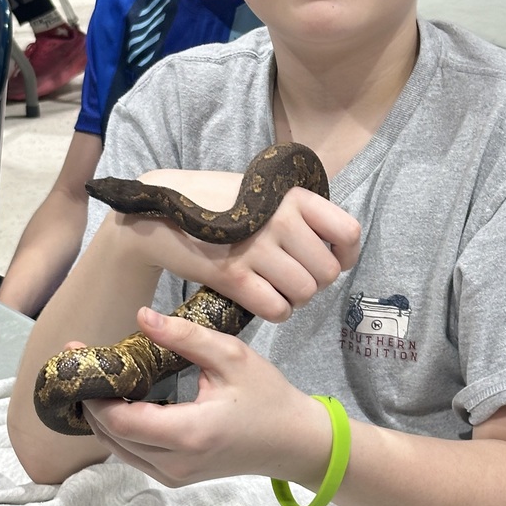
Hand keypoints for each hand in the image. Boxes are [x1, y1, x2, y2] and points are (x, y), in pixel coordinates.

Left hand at [83, 307, 333, 487]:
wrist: (292, 441)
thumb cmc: (266, 395)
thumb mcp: (232, 356)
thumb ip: (185, 337)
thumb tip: (141, 317)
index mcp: (189, 433)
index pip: (121, 421)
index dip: (95, 392)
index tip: (81, 358)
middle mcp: (175, 463)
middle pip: (111, 436)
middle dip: (90, 399)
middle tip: (81, 362)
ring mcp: (173, 476)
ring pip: (117, 448)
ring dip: (101, 414)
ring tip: (95, 377)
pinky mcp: (174, 477)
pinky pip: (132, 454)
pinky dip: (118, 428)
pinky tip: (119, 398)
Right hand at [121, 168, 360, 322]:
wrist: (158, 214)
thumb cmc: (217, 205)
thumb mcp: (263, 194)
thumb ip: (299, 214)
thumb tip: (336, 246)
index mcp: (292, 196)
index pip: (348, 233)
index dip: (345, 255)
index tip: (331, 259)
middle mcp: (280, 220)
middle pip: (327, 272)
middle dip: (313, 282)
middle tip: (291, 276)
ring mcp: (257, 248)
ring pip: (304, 294)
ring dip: (293, 298)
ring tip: (274, 286)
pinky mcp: (234, 276)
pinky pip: (277, 310)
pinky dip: (274, 311)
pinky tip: (259, 298)